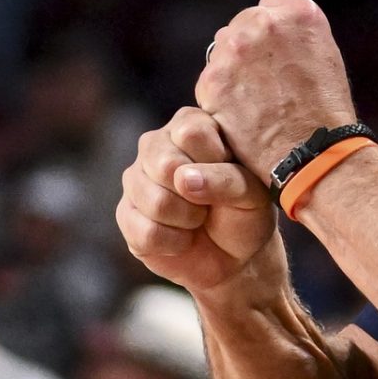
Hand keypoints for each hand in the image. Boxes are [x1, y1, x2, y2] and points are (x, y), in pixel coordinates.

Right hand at [118, 106, 276, 293]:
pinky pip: (147, 233)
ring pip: (156, 202)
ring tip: (199, 219)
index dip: (215, 160)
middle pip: (166, 165)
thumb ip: (226, 178)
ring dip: (189, 221)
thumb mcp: (252, 192)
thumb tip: (184, 179)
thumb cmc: (245, 211)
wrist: (234, 254)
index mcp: (189, 124)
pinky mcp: (125, 215)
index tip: (231, 176)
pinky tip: (184, 238)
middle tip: (212, 202)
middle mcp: (155, 144)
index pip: (191, 132)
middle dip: (199, 196)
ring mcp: (135, 178)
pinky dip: (176, 243)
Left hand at [195, 0, 357, 181]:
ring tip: (257, 102)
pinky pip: (210, 82)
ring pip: (222, 52)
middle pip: (242, 26)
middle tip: (266, 83)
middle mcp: (264, 23)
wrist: (314, 152)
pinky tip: (243, 116)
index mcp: (299, 13)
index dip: (274, 34)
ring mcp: (235, 50)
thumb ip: (295, 37)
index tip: (279, 55)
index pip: (271, 7)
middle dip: (249, 50)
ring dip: (232, 72)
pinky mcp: (213, 80)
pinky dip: (220, 98)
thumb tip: (270, 38)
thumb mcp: (324, 57)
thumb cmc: (326, 112)